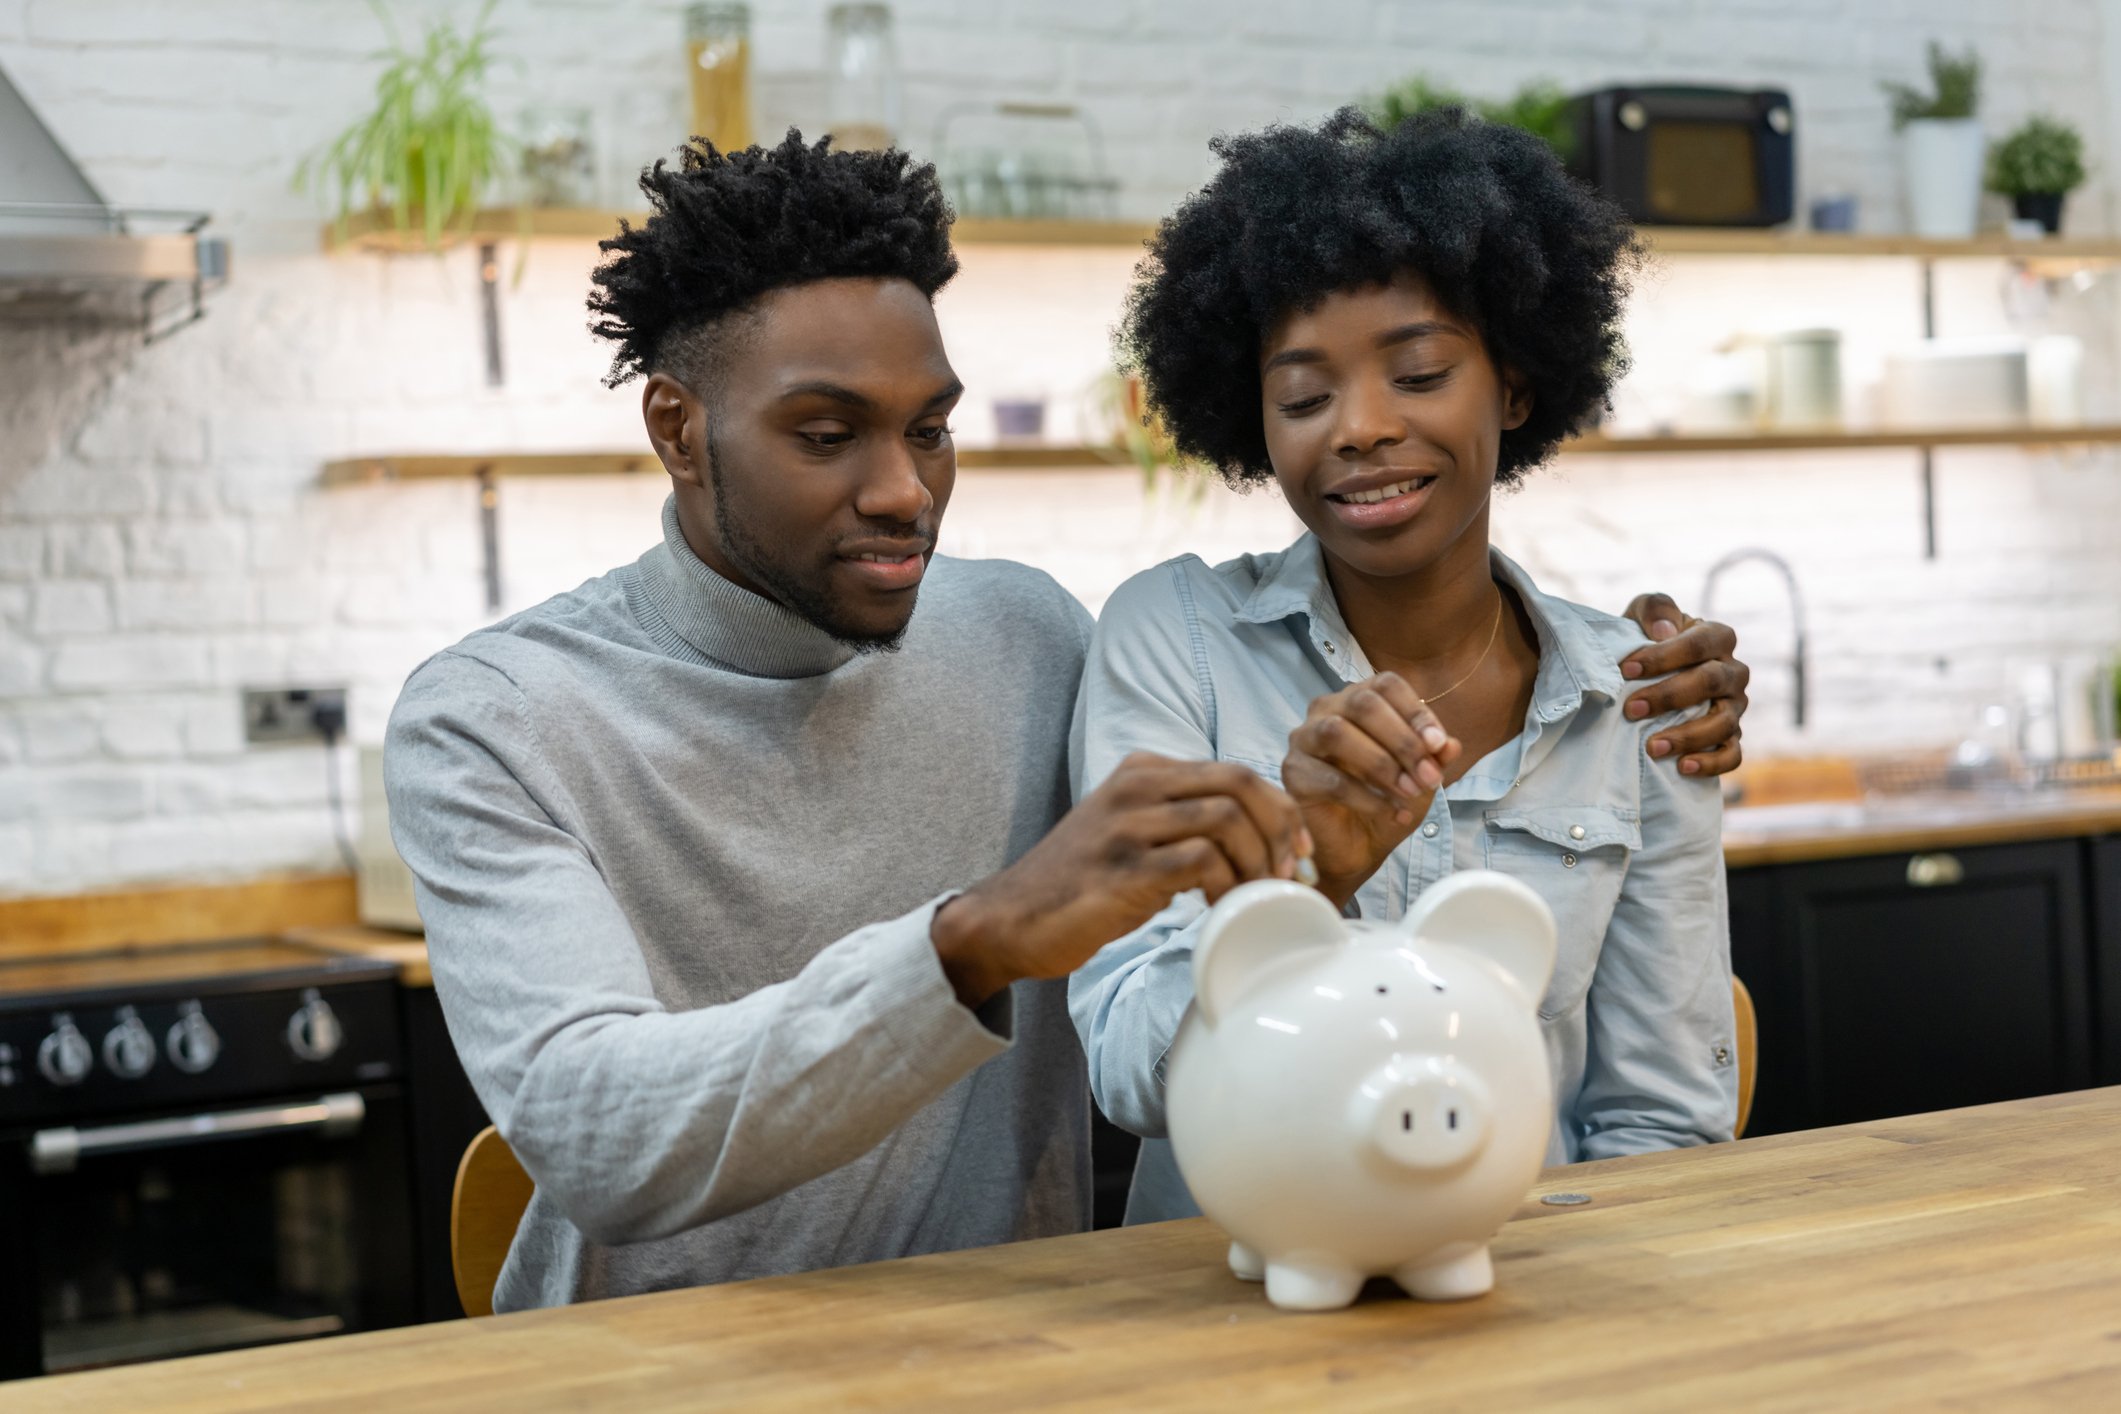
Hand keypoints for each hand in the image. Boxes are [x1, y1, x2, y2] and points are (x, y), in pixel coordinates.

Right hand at [931, 753, 1308, 1007]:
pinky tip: (1217, 909)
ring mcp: (1127, 825)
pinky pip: (1199, 861)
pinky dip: (1225, 886)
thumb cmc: (1080, 886)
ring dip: (1256, 862)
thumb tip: (1258, 843)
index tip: (1296, 854)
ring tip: (1254, 896)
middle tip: (1288, 874)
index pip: (1234, 771)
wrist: (1010, 918)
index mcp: (1142, 771)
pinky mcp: (1123, 869)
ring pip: (1226, 818)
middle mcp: (1135, 787)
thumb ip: (1179, 823)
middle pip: (1238, 782)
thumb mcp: (1130, 834)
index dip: (1279, 810)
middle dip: (1280, 828)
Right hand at [1281, 673, 1461, 907]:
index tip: (1438, 745)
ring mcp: (1304, 740)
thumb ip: (1434, 756)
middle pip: (1361, 703)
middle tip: (1428, 776)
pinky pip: (1330, 778)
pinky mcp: (1293, 774)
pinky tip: (1391, 812)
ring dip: (1381, 764)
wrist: (1359, 847)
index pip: (1386, 685)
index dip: (1415, 712)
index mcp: (1359, 699)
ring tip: (1409, 792)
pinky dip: (1367, 797)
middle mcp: (1326, 710)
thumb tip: (1449, 744)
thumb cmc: (1387, 799)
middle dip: (1402, 740)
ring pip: (1337, 733)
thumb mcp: (1421, 775)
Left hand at [1619, 593, 1750, 777]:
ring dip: (1688, 736)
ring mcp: (1735, 707)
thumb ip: (1654, 608)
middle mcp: (1733, 672)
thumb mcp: (1644, 614)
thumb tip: (1664, 630)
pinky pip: (1732, 754)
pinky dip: (1711, 763)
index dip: (1664, 656)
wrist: (1648, 674)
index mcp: (1717, 638)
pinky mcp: (1732, 737)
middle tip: (1631, 709)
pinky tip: (1683, 767)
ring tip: (1652, 747)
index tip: (1626, 669)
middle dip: (1669, 696)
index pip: (1700, 643)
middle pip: (1712, 682)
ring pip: (1724, 722)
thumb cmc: (1648, 641)